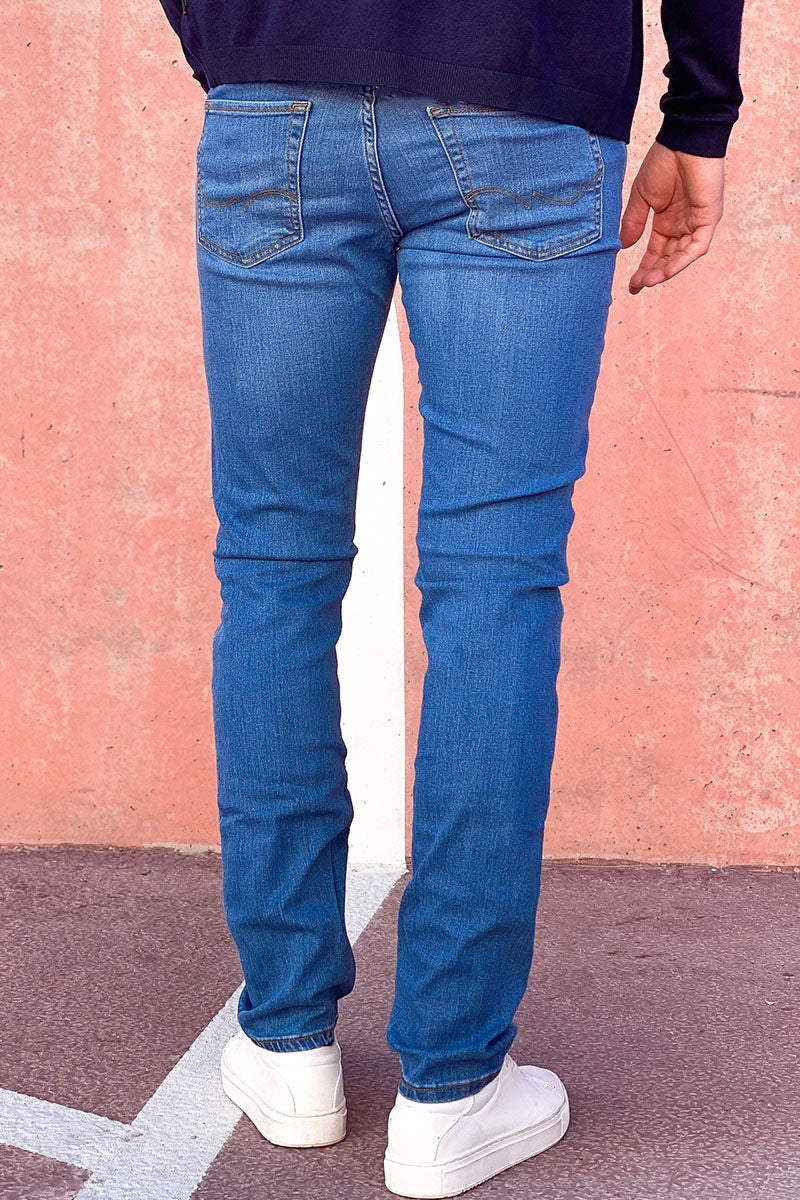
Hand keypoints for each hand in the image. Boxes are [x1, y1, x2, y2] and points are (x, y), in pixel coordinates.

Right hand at [620, 142, 724, 294]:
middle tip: (637, 285)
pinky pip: (697, 246)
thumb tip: (624, 247)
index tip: (631, 285)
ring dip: (666, 270)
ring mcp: (697, 223)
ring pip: (682, 256)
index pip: (656, 252)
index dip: (644, 269)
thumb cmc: (664, 161)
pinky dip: (682, 260)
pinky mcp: (709, 218)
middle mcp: (683, 225)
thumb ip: (633, 222)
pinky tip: (666, 270)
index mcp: (668, 221)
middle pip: (668, 258)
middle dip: (653, 273)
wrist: (683, 139)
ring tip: (648, 281)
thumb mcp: (642, 197)